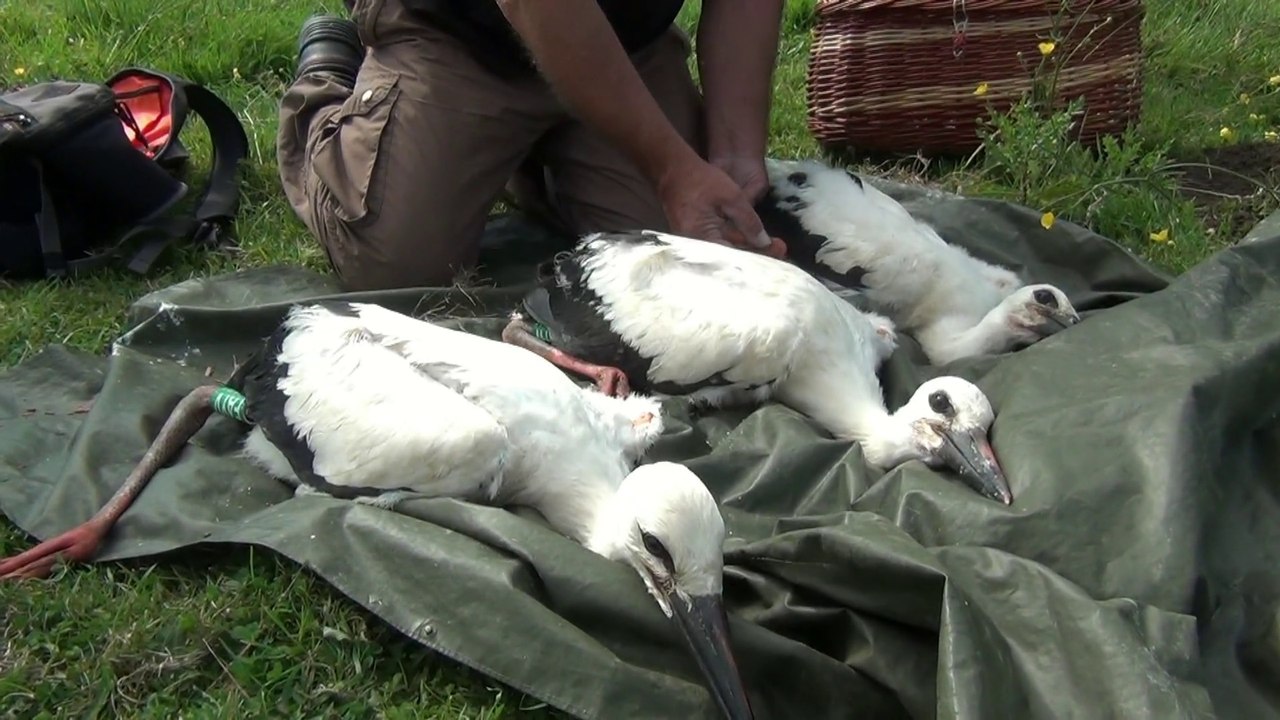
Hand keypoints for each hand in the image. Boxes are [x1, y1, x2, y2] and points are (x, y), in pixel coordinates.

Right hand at [656, 157, 786, 257]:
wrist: (672, 171)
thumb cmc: (700, 180)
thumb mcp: (732, 197)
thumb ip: (749, 221)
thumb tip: (764, 243)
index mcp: (703, 239)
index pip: (736, 256)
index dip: (760, 255)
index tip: (780, 250)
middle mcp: (696, 248)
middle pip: (732, 258)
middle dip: (758, 253)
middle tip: (782, 248)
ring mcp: (694, 245)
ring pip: (727, 253)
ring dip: (749, 249)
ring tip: (774, 245)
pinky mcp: (695, 239)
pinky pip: (719, 246)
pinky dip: (737, 244)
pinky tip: (753, 241)